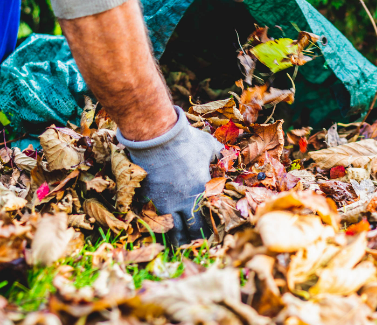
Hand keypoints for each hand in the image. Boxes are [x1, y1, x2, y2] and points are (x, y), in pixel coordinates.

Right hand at [116, 106, 222, 245]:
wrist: (156, 135)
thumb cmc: (186, 140)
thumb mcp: (210, 146)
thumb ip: (220, 155)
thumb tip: (230, 158)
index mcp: (201, 193)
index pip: (206, 224)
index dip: (208, 233)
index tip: (209, 236)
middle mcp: (182, 203)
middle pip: (188, 232)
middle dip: (192, 239)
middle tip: (194, 241)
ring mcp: (163, 202)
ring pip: (169, 230)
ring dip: (175, 236)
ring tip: (178, 240)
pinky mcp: (147, 197)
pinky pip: (152, 216)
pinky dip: (157, 221)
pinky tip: (159, 223)